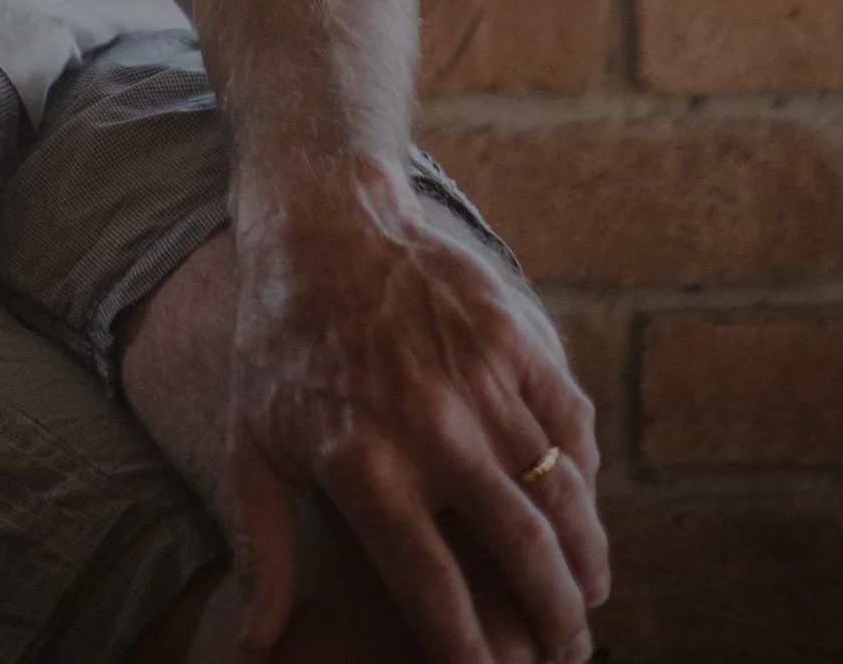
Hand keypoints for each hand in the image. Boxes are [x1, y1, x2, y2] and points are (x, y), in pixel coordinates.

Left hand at [227, 160, 606, 663]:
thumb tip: (253, 642)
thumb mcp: (252, 442)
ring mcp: (480, 378)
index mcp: (366, 465)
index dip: (470, 654)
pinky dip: (587, 471)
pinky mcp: (514, 335)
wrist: (323, 222)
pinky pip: (571, 420)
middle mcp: (432, 427)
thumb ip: (259, 548)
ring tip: (591, 599)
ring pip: (559, 490)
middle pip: (520, 550)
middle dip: (556, 619)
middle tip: (571, 656)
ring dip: (586, 556)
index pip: (435, 590)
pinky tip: (584, 507)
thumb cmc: (280, 341)